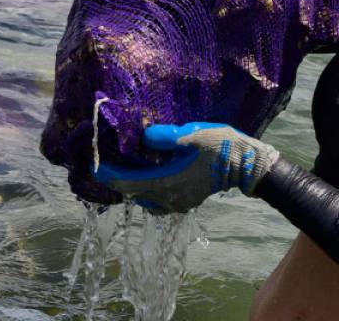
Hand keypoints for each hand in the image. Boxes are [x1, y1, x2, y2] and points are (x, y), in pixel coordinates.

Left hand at [93, 122, 279, 212]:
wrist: (245, 163)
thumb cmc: (219, 146)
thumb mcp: (191, 135)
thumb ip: (165, 137)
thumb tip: (143, 136)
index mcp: (168, 183)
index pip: (128, 184)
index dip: (108, 175)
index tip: (93, 163)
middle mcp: (169, 199)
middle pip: (133, 192)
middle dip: (116, 179)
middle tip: (103, 160)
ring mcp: (178, 202)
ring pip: (144, 197)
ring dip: (130, 183)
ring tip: (121, 164)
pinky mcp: (185, 200)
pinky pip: (156, 199)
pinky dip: (145, 187)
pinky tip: (145, 171)